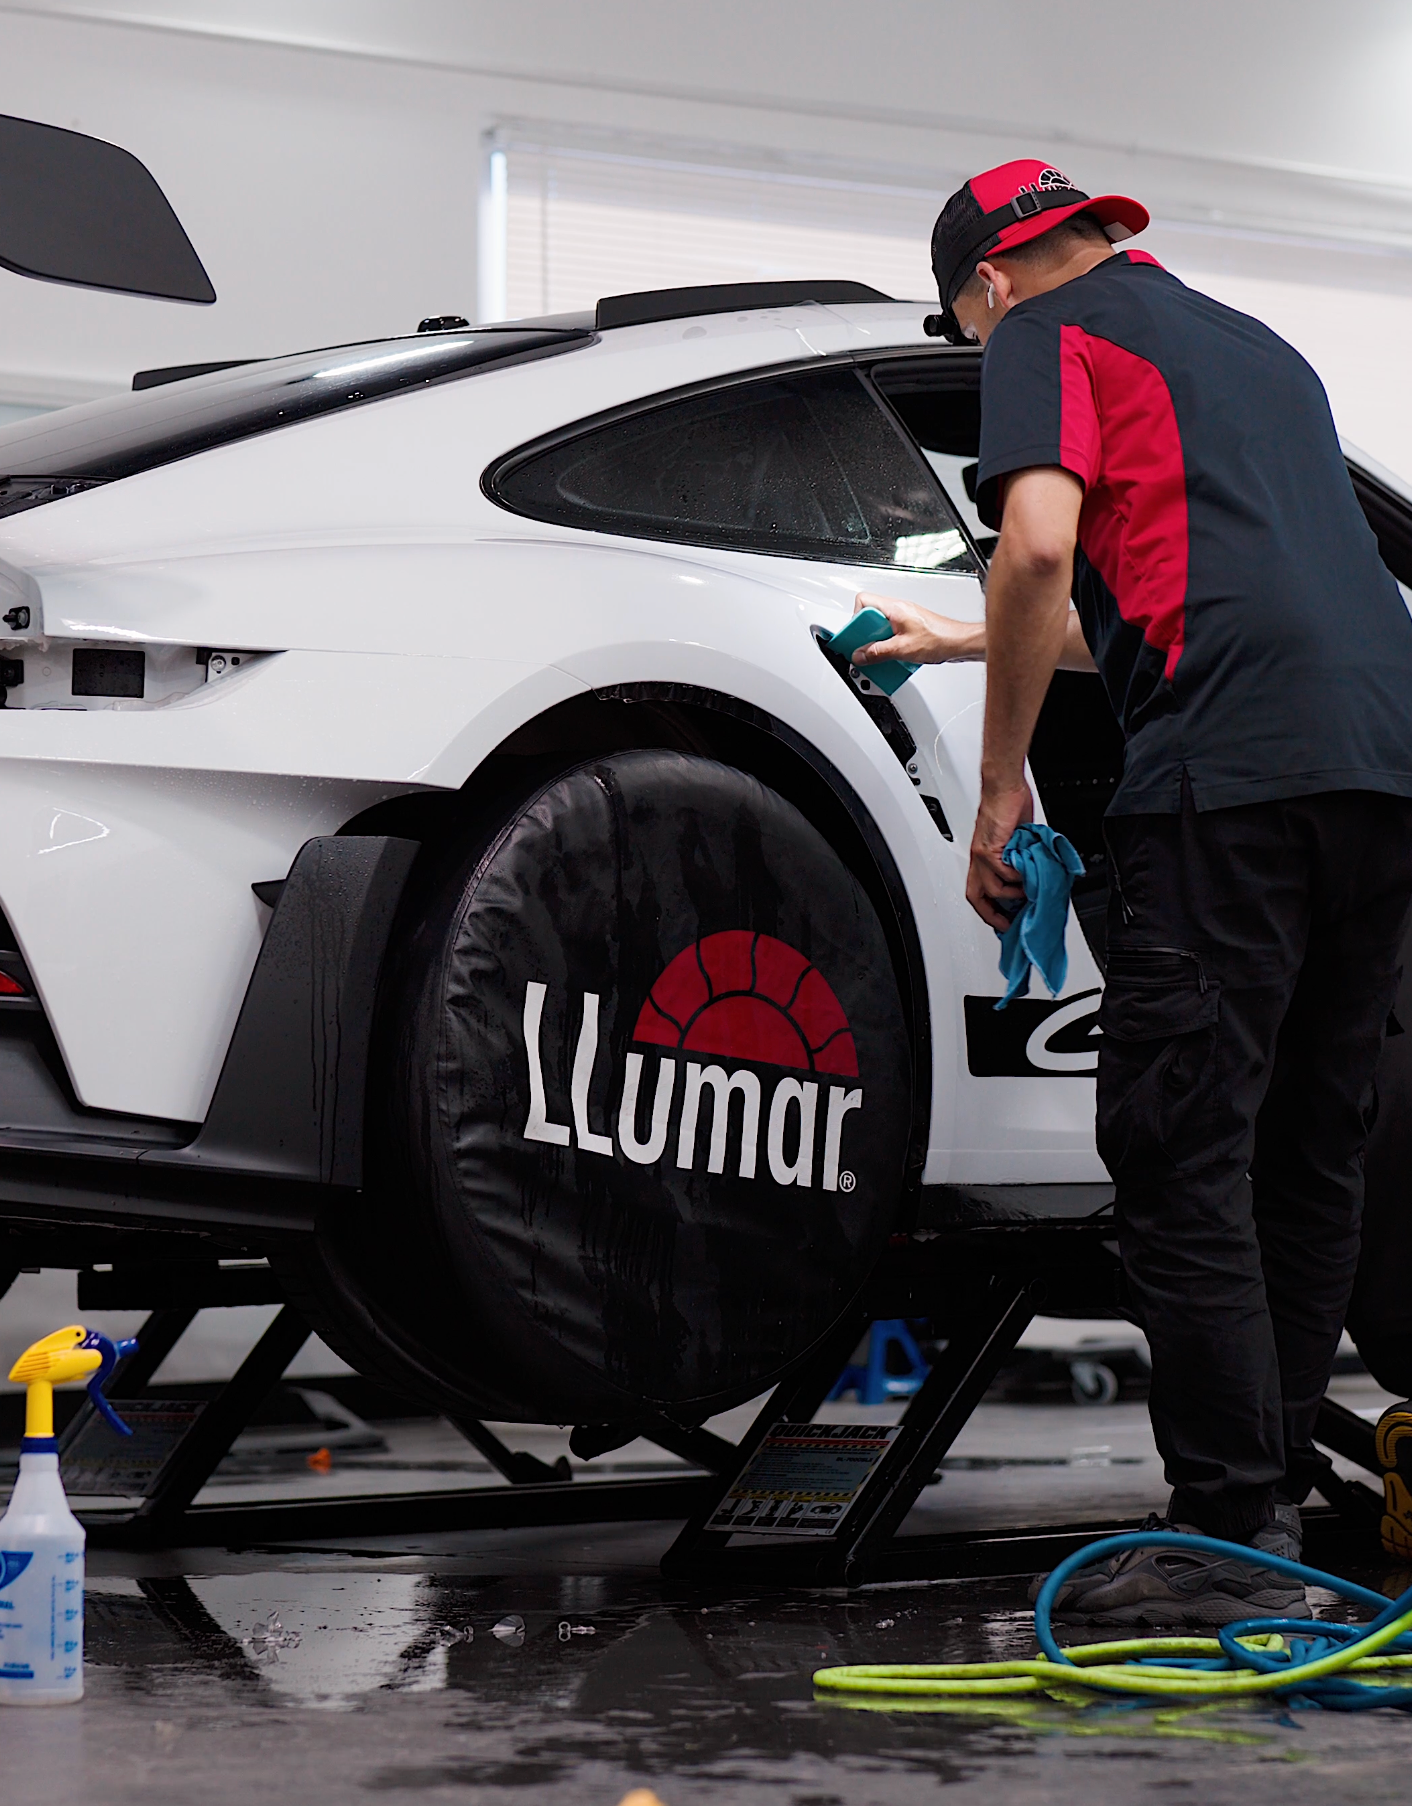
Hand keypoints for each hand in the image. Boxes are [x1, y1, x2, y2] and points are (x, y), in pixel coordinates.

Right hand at [850, 593, 984, 665]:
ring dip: (878, 644)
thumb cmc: (940, 638)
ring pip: (880, 629)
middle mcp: (898, 610)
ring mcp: (904, 620)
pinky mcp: (910, 630)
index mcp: (894, 608)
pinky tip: (895, 658)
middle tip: (867, 649)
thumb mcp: (902, 649)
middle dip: (866, 635)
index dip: (855, 619)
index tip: (854, 636)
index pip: (863, 601)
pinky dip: (889, 647)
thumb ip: (878, 652)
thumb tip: (860, 655)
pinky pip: (891, 636)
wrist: (960, 643)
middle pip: (869, 617)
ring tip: (882, 656)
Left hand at [966, 780, 1032, 929]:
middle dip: (991, 915)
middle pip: (976, 896)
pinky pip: (1003, 872)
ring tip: (1026, 889)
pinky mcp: (990, 847)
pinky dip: (1017, 875)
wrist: (1005, 786)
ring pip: (992, 888)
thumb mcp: (1015, 841)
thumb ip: (1020, 859)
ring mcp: (982, 853)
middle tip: (1009, 923)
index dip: (988, 911)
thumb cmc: (1009, 808)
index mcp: (983, 858)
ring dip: (1011, 893)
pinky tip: (1027, 869)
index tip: (1003, 922)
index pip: (978, 892)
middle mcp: (979, 858)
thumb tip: (1032, 877)